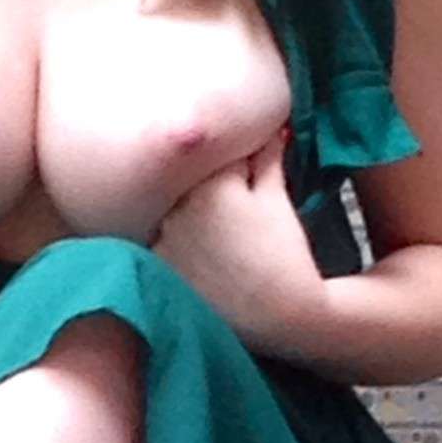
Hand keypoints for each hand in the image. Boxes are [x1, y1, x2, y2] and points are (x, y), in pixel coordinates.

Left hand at [150, 129, 325, 361]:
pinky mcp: (158, 268)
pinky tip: (201, 258)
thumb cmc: (283, 255)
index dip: (238, 165)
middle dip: (210, 187)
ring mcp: (164, 239)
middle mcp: (179, 206)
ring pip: (174, 210)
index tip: (250, 176)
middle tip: (236, 214)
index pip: (219, 154)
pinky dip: (176, 244)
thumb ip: (267, 156)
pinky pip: (162, 242)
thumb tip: (269, 128)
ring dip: (188, 214)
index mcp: (211, 183)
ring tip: (219, 239)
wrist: (277, 315)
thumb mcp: (277, 198)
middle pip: (191, 182)